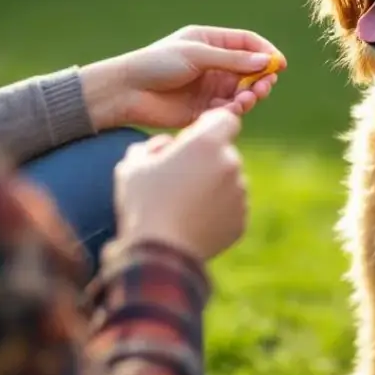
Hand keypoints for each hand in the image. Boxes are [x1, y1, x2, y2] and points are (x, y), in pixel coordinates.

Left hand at [79, 26, 286, 130]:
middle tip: (265, 86)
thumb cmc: (157, 64)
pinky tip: (233, 109)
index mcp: (210, 42)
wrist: (127, 92)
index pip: (247, 43)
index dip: (265, 52)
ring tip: (247, 99)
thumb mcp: (197, 55)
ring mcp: (209, 87)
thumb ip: (232, 60)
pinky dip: (235, 109)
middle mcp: (213, 64)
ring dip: (250, 95)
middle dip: (261, 78)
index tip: (279, 65)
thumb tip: (267, 61)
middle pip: (250, 69)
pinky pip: (228, 109)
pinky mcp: (203, 109)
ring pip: (242, 91)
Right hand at [114, 108, 246, 262]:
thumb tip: (166, 146)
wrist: (158, 254)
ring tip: (183, 205)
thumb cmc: (143, 204)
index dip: (211, 126)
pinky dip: (217, 211)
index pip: (226, 120)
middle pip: (225, 153)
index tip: (195, 139)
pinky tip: (192, 221)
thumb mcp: (134, 165)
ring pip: (229, 181)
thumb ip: (152, 146)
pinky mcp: (240, 220)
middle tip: (179, 179)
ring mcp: (239, 194)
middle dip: (207, 160)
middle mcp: (231, 164)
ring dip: (212, 186)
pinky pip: (230, 207)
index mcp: (208, 144)